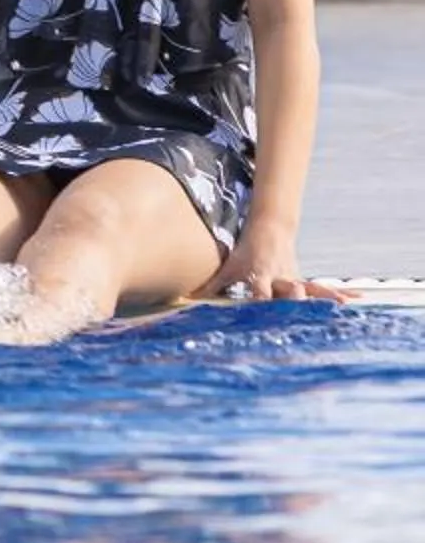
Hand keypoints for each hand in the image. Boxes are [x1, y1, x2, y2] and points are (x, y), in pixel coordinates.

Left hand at [199, 218, 346, 305]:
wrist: (270, 230)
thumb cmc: (245, 253)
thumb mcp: (228, 267)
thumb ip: (211, 285)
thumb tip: (187, 297)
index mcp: (260, 276)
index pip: (259, 291)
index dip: (261, 301)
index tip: (263, 311)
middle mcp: (280, 278)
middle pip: (290, 291)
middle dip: (297, 301)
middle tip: (304, 311)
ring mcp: (295, 278)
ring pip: (312, 289)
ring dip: (326, 298)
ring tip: (342, 307)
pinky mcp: (306, 280)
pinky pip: (324, 288)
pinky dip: (340, 293)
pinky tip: (356, 299)